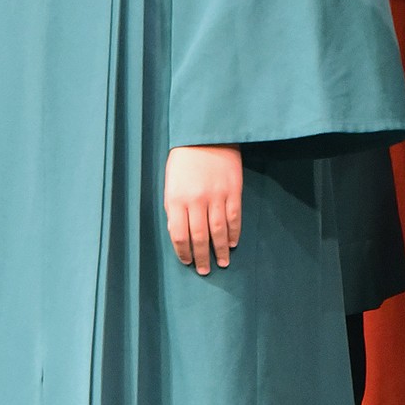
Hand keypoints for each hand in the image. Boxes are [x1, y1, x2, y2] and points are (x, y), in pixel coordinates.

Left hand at [164, 145, 242, 274]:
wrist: (205, 134)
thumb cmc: (184, 160)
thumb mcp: (170, 184)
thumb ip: (174, 209)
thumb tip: (179, 233)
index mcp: (176, 199)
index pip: (179, 235)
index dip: (183, 252)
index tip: (187, 262)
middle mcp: (196, 200)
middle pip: (199, 237)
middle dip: (202, 257)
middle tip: (205, 270)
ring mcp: (216, 195)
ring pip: (219, 230)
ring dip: (221, 249)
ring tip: (222, 262)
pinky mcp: (233, 189)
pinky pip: (234, 216)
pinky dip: (234, 232)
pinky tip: (233, 242)